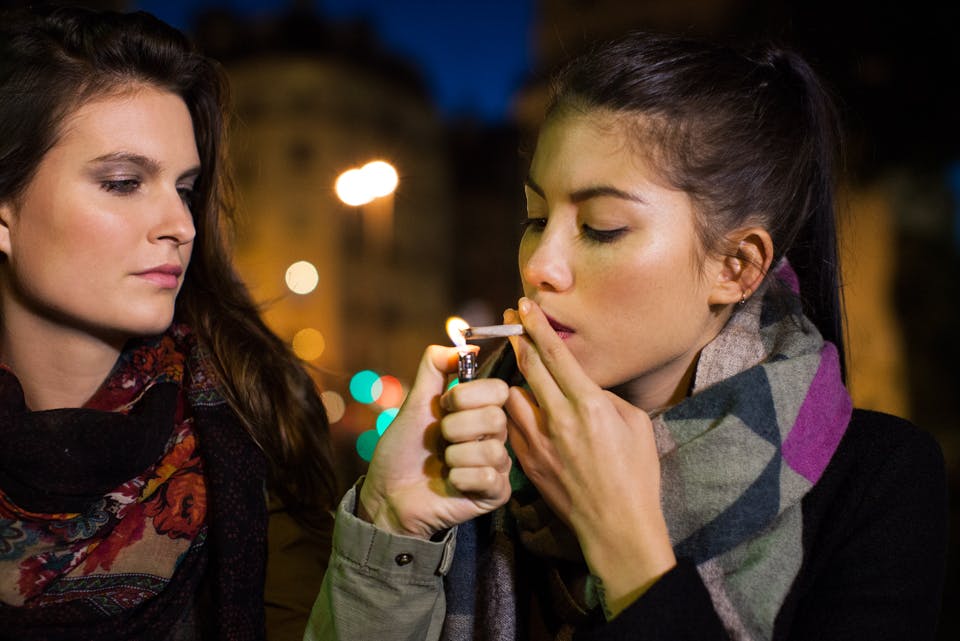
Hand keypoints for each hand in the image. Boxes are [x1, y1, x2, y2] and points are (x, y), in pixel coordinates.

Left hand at [358, 345, 511, 539]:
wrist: (388, 494)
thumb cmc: (403, 450)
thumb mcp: (415, 403)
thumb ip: (435, 368)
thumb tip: (466, 345)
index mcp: (480, 412)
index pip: (498, 390)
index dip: (467, 395)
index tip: (444, 407)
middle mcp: (494, 436)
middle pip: (495, 417)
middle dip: (455, 428)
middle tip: (441, 440)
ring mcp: (496, 466)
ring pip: (492, 450)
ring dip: (455, 456)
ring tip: (443, 464)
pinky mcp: (495, 494)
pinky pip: (489, 477)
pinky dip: (461, 479)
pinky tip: (450, 483)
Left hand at [504, 299, 674, 615]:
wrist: (615, 525)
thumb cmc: (636, 474)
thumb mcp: (635, 424)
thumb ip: (606, 397)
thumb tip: (584, 385)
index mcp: (589, 405)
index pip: (556, 355)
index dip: (537, 327)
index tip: (524, 307)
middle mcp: (559, 418)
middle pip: (527, 367)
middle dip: (517, 338)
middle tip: (509, 319)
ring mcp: (538, 441)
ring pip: (511, 395)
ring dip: (511, 377)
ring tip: (514, 365)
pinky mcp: (526, 461)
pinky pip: (512, 425)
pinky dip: (513, 410)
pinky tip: (518, 406)